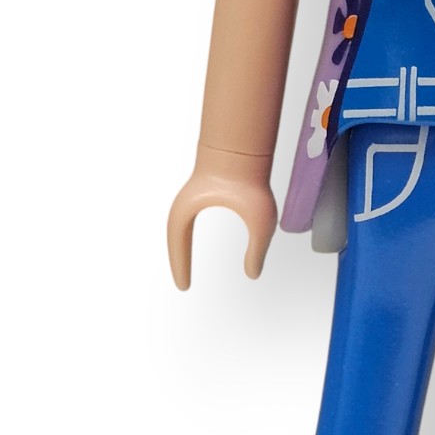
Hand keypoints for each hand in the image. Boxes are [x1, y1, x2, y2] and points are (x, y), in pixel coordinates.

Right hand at [167, 145, 277, 288]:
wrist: (247, 147)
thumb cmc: (250, 180)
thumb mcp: (259, 222)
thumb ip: (257, 250)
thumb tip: (252, 274)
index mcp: (187, 211)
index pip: (177, 244)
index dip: (180, 267)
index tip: (184, 287)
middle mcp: (185, 203)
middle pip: (175, 237)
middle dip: (178, 260)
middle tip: (184, 284)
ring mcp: (193, 194)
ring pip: (180, 226)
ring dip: (182, 246)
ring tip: (187, 267)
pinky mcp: (203, 189)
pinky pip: (191, 217)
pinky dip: (190, 232)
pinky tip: (197, 240)